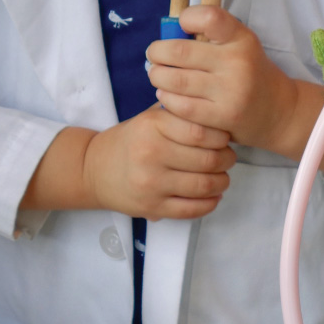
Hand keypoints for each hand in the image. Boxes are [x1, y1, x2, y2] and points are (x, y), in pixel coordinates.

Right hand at [82, 105, 235, 219]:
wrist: (94, 170)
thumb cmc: (132, 139)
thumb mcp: (151, 117)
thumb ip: (182, 113)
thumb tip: (220, 114)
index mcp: (153, 126)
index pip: (201, 132)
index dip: (222, 137)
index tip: (226, 138)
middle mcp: (151, 154)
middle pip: (207, 160)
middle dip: (227, 160)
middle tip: (229, 158)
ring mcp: (150, 183)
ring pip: (203, 186)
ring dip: (222, 182)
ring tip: (223, 177)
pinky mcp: (151, 207)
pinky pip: (191, 210)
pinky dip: (210, 204)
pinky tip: (214, 196)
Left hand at [149, 6, 323, 178]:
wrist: (279, 111)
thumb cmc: (250, 73)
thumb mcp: (241, 46)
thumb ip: (211, 37)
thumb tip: (167, 34)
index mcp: (242, 38)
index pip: (209, 17)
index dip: (187, 17)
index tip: (183, 26)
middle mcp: (238, 62)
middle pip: (180, 51)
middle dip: (157, 52)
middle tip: (153, 55)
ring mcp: (231, 91)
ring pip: (176, 81)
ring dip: (157, 76)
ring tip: (157, 75)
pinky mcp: (223, 116)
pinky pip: (182, 106)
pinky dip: (166, 99)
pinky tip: (166, 95)